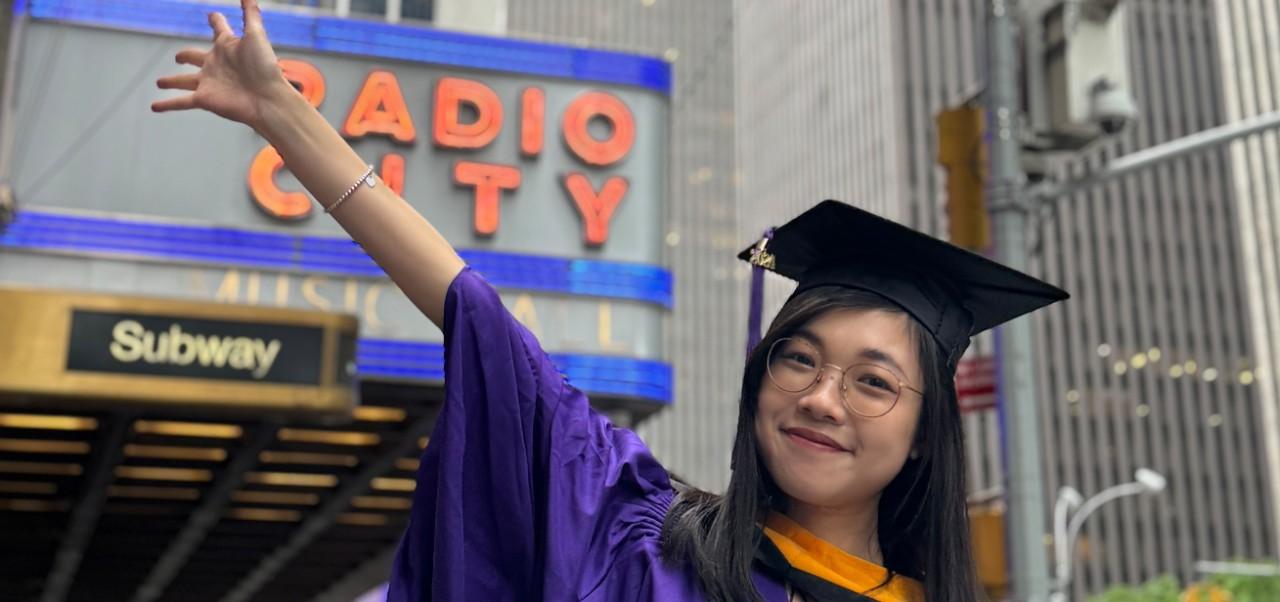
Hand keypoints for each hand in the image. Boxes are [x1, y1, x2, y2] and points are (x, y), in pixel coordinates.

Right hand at [152, 0, 294, 133]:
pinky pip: (181, 102)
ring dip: (171, 81)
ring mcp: (208, 82)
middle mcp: (216, 64)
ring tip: (159, 82)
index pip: (219, 29)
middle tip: (179, 56)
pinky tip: (154, 107)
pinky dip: (166, 105)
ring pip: (184, 81)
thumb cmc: (264, 67)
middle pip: (196, 57)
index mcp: (227, 47)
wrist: (267, 98)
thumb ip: (250, 13)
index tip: (212, 16)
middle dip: (186, 56)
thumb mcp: (255, 34)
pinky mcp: (204, 99)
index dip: (216, 21)